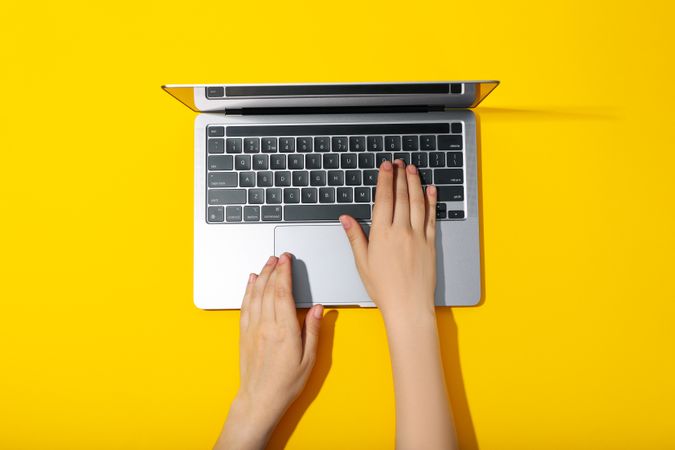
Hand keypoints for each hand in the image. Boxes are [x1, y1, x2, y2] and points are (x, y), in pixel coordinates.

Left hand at [215, 253, 322, 449]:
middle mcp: (266, 326)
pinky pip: (245, 305)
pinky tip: (251, 281)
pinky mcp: (244, 334)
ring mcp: (252, 329)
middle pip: (268, 289)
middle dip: (274, 269)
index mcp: (285, 331)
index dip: (284, 273)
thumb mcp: (309, 359)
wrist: (259, 399)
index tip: (287, 260)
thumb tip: (318, 309)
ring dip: (261, 275)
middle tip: (279, 256)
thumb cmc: (286, 383)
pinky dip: (248, 290)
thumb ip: (313, 331)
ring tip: (267, 263)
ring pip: (255, 294)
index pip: (283, 293)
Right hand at [340, 161, 455, 448]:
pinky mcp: (431, 243)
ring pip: (417, 202)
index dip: (385, 180)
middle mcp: (401, 231)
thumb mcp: (362, 263)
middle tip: (399, 162)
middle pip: (401, 197)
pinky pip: (431, 217)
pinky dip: (431, 201)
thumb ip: (355, 237)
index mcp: (382, 234)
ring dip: (415, 183)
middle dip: (400, 176)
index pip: (384, 199)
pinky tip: (431, 190)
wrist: (408, 306)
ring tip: (412, 169)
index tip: (386, 167)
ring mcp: (418, 236)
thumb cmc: (383, 288)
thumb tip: (346, 218)